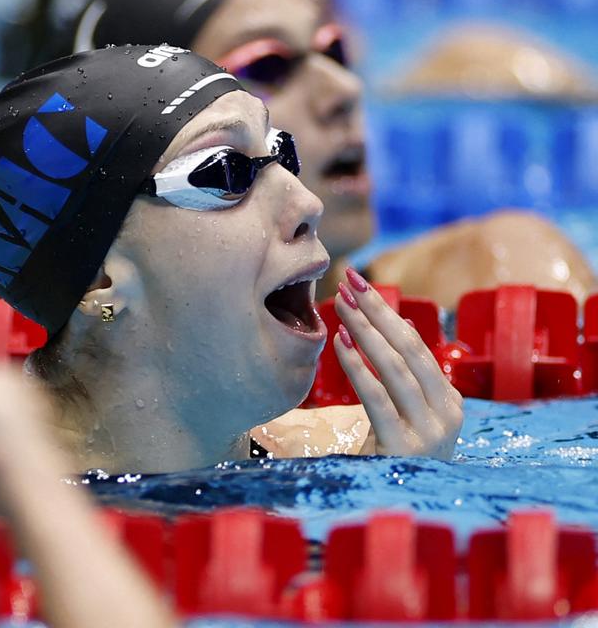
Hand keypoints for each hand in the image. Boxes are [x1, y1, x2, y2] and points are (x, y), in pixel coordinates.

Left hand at [333, 268, 463, 457]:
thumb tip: (387, 324)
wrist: (391, 507)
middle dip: (378, 313)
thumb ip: (401, 378)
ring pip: (396, 369)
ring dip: (367, 333)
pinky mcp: (403, 447)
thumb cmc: (390, 456)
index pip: (418, 348)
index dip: (388, 314)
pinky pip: (377, 398)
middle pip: (410, 351)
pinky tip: (340, 344)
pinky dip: (358, 368)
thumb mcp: (404, 414)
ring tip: (342, 306)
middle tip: (349, 282)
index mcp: (449, 401)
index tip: (361, 286)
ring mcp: (429, 432)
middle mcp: (446, 414)